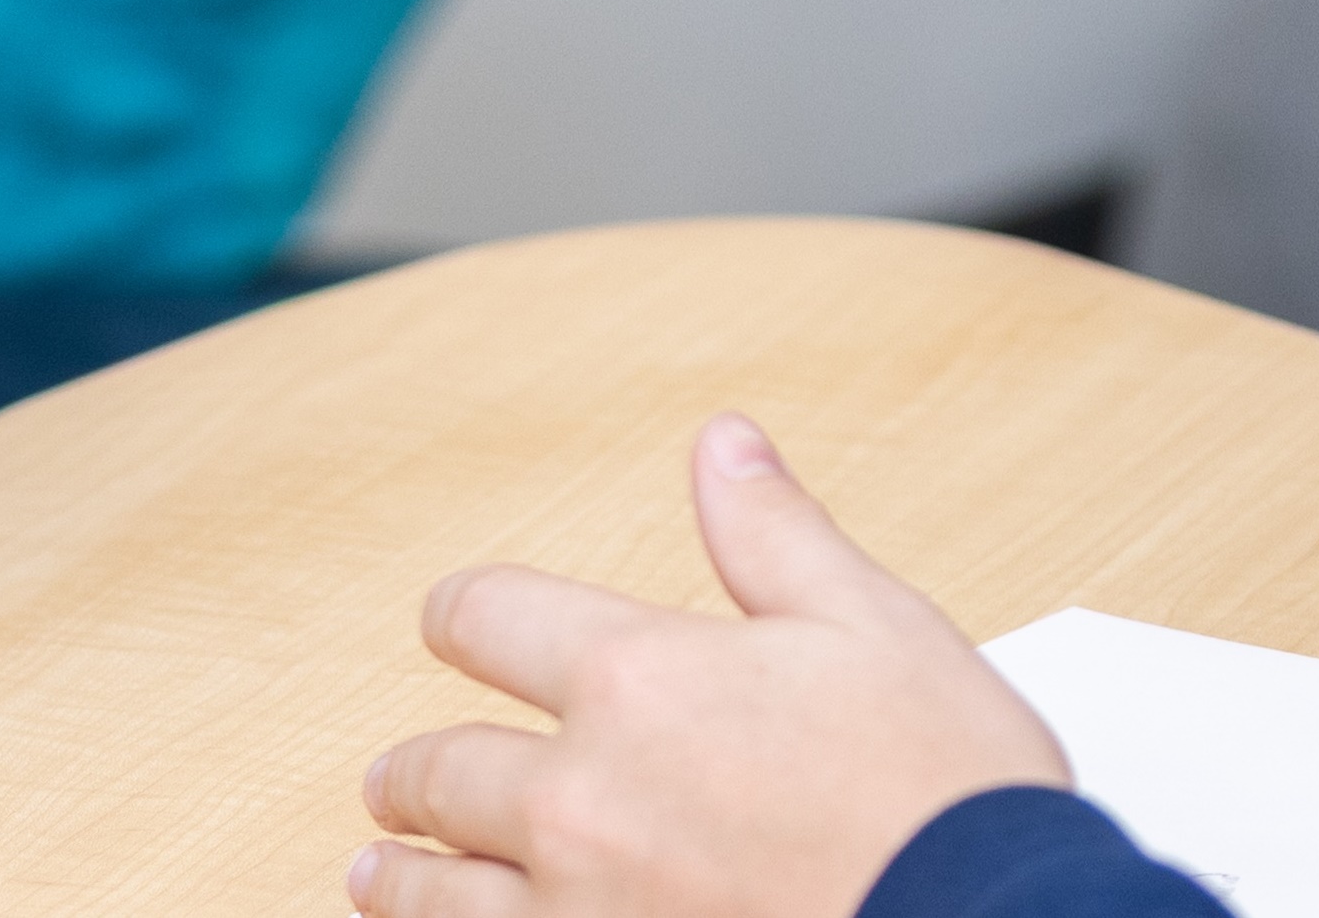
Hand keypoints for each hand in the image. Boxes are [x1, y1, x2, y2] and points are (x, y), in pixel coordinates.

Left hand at [351, 415, 1068, 917]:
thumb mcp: (873, 623)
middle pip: (438, 771)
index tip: (455, 623)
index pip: (487, 619)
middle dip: (414, 770)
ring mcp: (574, 908)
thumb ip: (773, 535)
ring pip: (429, 893)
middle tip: (400, 779)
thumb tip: (721, 445)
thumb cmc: (940, 784)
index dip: (462, 614)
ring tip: (377, 868)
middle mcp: (578, 794)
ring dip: (397, 875)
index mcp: (640, 677)